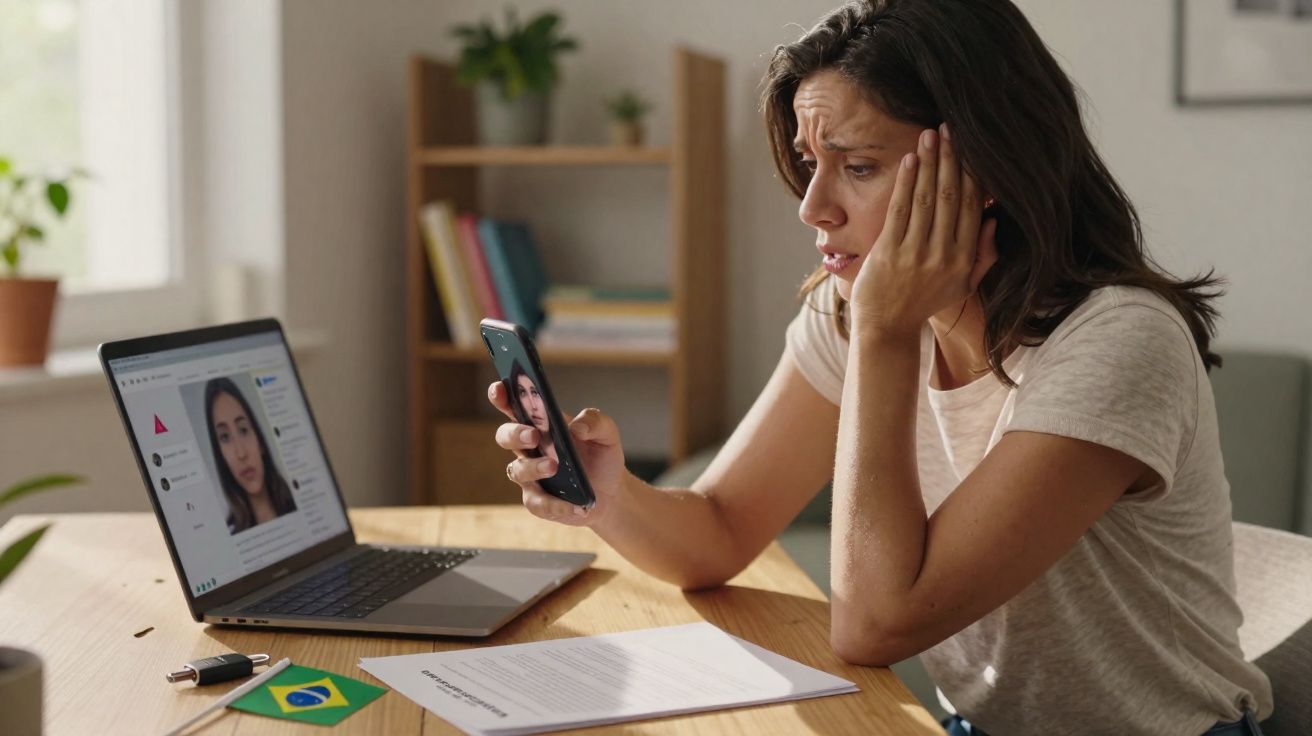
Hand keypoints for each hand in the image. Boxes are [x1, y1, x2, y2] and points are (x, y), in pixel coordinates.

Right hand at [488, 381, 626, 527]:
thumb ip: (596, 421)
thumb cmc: (602, 456)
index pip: (514, 406)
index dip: (501, 396)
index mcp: (541, 424)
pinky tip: (574, 505)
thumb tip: (576, 428)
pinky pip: (537, 503)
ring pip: (517, 470)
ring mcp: (530, 476)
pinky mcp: (538, 501)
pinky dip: (555, 504)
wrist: (611, 492)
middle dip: (515, 434)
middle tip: (534, 435)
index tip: (499, 388)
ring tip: (554, 466)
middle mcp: (529, 448)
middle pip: (505, 436)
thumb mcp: (607, 433)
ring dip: (533, 467)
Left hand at [848, 124, 998, 335]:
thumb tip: (992, 220)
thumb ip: (983, 257)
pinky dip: (906, 182)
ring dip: (930, 163)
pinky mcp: (888, 252)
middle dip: (952, 160)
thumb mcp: (962, 286)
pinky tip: (911, 160)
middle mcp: (942, 255)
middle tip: (952, 129)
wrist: (886, 326)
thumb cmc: (924, 302)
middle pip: (952, 197)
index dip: (974, 175)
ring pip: (927, 199)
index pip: (973, 208)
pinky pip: (900, 210)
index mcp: (963, 260)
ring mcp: (914, 253)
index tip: (974, 149)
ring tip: (931, 135)